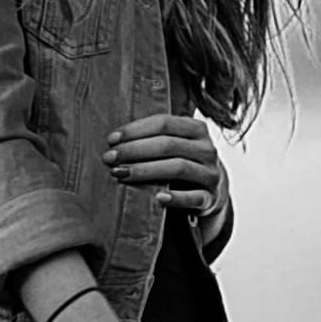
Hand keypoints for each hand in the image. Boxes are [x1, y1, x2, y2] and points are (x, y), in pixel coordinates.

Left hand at [107, 111, 229, 245]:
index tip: (111, 140)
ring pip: (178, 168)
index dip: (135, 130)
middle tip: (109, 158)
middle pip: (168, 145)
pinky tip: (158, 198)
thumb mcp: (175, 145)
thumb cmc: (182, 162)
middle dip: (134, 150)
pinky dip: (176, 198)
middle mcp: (207, 149)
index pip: (164, 123)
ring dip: (145, 171)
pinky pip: (194, 197)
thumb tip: (113, 142)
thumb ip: (152, 139)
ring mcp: (211, 174)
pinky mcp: (211, 198)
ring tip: (120, 174)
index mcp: (197, 129)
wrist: (211, 191)